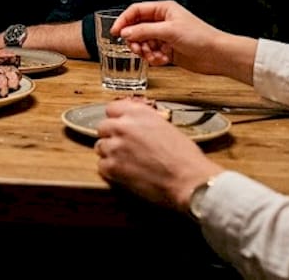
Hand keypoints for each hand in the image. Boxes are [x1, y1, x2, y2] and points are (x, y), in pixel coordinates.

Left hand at [95, 97, 222, 211]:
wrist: (188, 179)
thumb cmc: (185, 156)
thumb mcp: (166, 127)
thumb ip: (146, 123)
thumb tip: (137, 127)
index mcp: (138, 113)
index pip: (112, 109)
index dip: (116, 119)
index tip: (120, 126)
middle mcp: (123, 126)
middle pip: (103, 127)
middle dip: (111, 137)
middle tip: (123, 147)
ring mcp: (115, 146)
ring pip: (100, 147)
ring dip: (110, 154)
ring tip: (127, 162)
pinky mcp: (112, 167)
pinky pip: (101, 166)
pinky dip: (111, 171)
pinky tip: (125, 174)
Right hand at [114, 1, 256, 82]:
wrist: (217, 55)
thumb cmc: (199, 37)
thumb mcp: (169, 31)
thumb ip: (144, 31)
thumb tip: (125, 32)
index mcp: (163, 10)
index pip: (136, 11)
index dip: (124, 21)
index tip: (115, 33)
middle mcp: (162, 22)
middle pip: (137, 29)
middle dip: (135, 41)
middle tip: (137, 49)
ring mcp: (164, 36)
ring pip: (143, 43)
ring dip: (145, 52)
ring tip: (154, 57)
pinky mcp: (167, 50)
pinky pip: (151, 54)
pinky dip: (154, 59)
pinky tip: (163, 60)